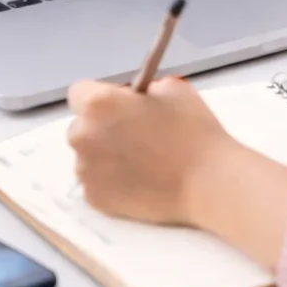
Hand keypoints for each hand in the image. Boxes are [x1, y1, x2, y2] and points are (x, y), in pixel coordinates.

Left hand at [66, 76, 236, 225]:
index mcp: (98, 104)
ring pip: (87, 154)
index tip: (121, 105)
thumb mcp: (171, 88)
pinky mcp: (95, 199)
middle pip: (81, 125)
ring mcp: (86, 171)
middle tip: (134, 132)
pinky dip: (110, 179)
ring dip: (104, 153)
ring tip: (140, 159)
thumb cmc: (191, 130)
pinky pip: (96, 181)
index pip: (79, 91)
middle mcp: (83, 136)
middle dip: (101, 126)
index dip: (102, 96)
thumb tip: (132, 101)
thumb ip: (141, 89)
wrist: (207, 181)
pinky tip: (139, 178)